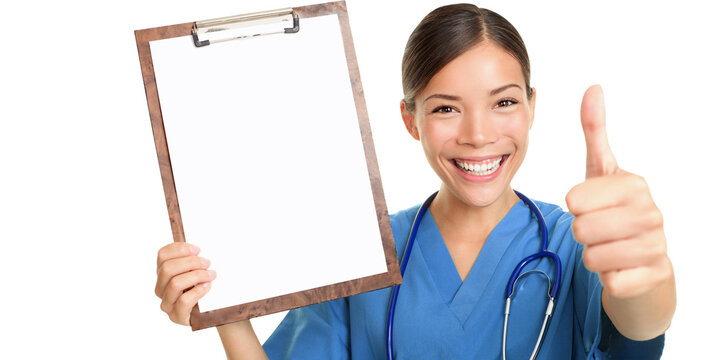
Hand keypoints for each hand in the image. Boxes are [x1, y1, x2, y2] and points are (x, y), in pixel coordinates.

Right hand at [155, 242, 215, 324]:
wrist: (209, 311)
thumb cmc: (202, 287)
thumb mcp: (196, 270)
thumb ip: (193, 259)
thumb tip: (198, 249)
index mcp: (163, 273)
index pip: (162, 255)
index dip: (179, 249)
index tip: (198, 249)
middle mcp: (161, 288)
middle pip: (167, 269)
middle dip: (190, 262)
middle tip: (207, 262)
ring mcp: (167, 303)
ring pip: (174, 284)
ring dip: (196, 276)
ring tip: (211, 275)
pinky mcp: (177, 316)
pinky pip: (184, 301)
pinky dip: (198, 291)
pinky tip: (207, 286)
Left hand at [566, 85, 671, 298]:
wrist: (643, 259)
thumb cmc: (614, 211)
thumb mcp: (601, 171)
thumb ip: (595, 131)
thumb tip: (594, 87)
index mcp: (634, 184)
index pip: (575, 199)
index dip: (574, 207)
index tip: (590, 206)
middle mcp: (651, 213)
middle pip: (582, 229)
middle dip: (581, 233)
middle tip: (597, 230)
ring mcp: (657, 245)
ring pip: (593, 257)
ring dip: (592, 256)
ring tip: (608, 247)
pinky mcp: (655, 276)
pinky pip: (611, 282)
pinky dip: (608, 278)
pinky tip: (621, 268)